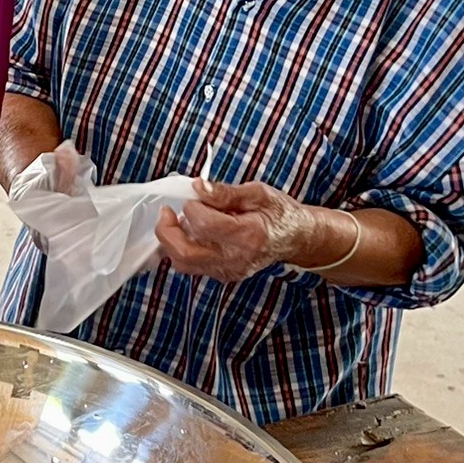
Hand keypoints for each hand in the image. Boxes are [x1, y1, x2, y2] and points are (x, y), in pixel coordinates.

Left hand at [155, 177, 336, 282]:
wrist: (296, 238)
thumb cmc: (279, 213)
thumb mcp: (258, 193)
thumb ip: (226, 192)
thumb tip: (199, 187)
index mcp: (248, 235)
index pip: (205, 225)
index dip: (192, 207)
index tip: (193, 195)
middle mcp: (236, 258)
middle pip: (185, 253)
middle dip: (167, 230)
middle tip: (167, 212)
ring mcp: (229, 270)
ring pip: (183, 263)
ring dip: (172, 240)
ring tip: (178, 220)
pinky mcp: (223, 275)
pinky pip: (192, 266)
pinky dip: (182, 248)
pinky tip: (190, 232)